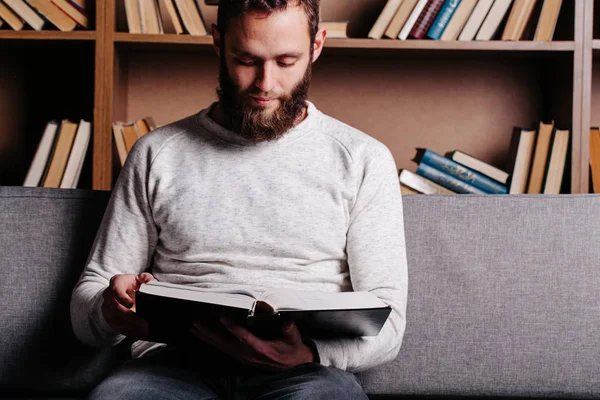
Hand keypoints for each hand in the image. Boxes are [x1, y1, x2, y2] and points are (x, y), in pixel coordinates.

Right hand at [101, 272, 154, 338]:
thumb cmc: (134, 284)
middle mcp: (108, 295)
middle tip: (144, 322)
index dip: (122, 298)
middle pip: (116, 308)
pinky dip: (129, 331)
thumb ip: (147, 278)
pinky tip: (140, 333)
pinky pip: (117, 327)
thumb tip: (150, 283)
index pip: (115, 290)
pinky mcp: (109, 318)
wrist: (123, 292)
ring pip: (116, 320)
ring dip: (131, 326)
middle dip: (130, 316)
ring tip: (145, 329)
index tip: (131, 304)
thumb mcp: (141, 278)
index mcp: (116, 282)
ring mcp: (107, 307)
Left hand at [190, 317, 315, 370]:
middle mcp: (248, 354)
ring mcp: (243, 356)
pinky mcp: (241, 356)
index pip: (244, 338)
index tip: (223, 318)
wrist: (292, 364)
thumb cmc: (292, 349)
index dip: (233, 328)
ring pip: (221, 347)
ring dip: (207, 337)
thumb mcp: (294, 339)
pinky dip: (212, 342)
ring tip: (193, 328)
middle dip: (209, 333)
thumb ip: (290, 331)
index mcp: (261, 349)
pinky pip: (223, 349)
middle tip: (196, 323)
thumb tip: (287, 323)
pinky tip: (204, 336)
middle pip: (225, 344)